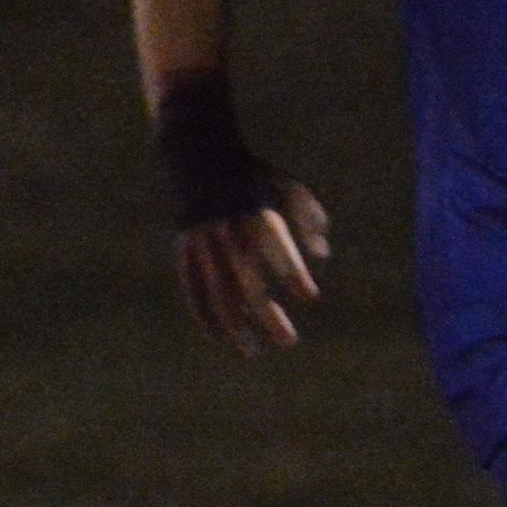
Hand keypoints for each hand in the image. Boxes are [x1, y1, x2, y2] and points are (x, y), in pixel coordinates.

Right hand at [174, 178, 330, 354]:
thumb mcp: (288, 187)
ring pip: (218, 295)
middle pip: (248, 286)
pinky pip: (193, 291)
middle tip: (289, 342)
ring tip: (253, 350)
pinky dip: (205, 317)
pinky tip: (221, 338)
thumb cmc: (253, 176)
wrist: (199, 156)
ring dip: (237, 327)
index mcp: (257, 215)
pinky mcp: (184, 251)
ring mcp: (202, 244)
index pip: (279, 257)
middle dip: (268, 317)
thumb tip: (322, 256)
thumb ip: (309, 218)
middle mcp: (228, 233)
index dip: (295, 279)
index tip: (309, 295)